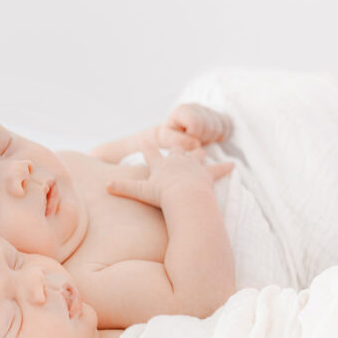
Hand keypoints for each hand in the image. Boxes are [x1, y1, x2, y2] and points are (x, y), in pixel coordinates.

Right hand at [106, 142, 233, 207]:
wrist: (185, 196)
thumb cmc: (162, 195)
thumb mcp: (139, 192)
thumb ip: (122, 188)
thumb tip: (105, 187)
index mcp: (161, 164)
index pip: (151, 153)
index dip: (146, 148)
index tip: (144, 141)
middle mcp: (177, 161)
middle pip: (175, 150)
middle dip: (175, 147)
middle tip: (175, 145)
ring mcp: (193, 166)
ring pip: (197, 155)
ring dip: (198, 153)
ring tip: (200, 150)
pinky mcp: (208, 175)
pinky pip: (218, 169)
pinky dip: (225, 167)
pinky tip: (233, 164)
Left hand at [159, 102, 232, 149]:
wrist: (172, 134)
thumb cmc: (168, 137)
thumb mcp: (165, 140)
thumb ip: (177, 141)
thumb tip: (196, 144)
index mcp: (183, 110)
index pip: (197, 123)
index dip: (194, 135)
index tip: (187, 140)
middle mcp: (197, 106)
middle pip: (211, 125)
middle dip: (204, 138)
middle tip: (195, 142)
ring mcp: (209, 110)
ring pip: (221, 126)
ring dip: (212, 138)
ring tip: (201, 140)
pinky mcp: (218, 115)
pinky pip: (228, 125)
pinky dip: (222, 135)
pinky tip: (211, 138)